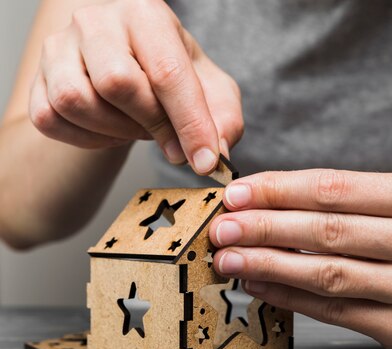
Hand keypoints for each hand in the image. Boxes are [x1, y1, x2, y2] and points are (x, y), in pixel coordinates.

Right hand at [29, 0, 242, 173]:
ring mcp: (59, 47)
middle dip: (152, 124)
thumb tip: (215, 157)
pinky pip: (51, 119)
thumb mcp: (213, 92)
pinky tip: (111, 130)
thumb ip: (224, 121)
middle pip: (117, 83)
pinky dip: (87, 138)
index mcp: (146, 14)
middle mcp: (96, 20)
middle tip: (171, 139)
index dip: (189, 123)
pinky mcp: (37, 79)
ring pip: (76, 101)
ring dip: (116, 131)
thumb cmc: (175, 76)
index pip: (167, 71)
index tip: (204, 161)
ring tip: (140, 127)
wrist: (134, 67)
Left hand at [209, 169, 391, 348]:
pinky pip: (335, 311)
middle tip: (222, 228)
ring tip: (230, 258)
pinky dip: (290, 297)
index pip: (336, 188)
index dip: (280, 190)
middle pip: (329, 231)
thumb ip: (337, 200)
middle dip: (265, 227)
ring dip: (269, 264)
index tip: (237, 193)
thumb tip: (258, 202)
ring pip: (328, 273)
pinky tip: (260, 285)